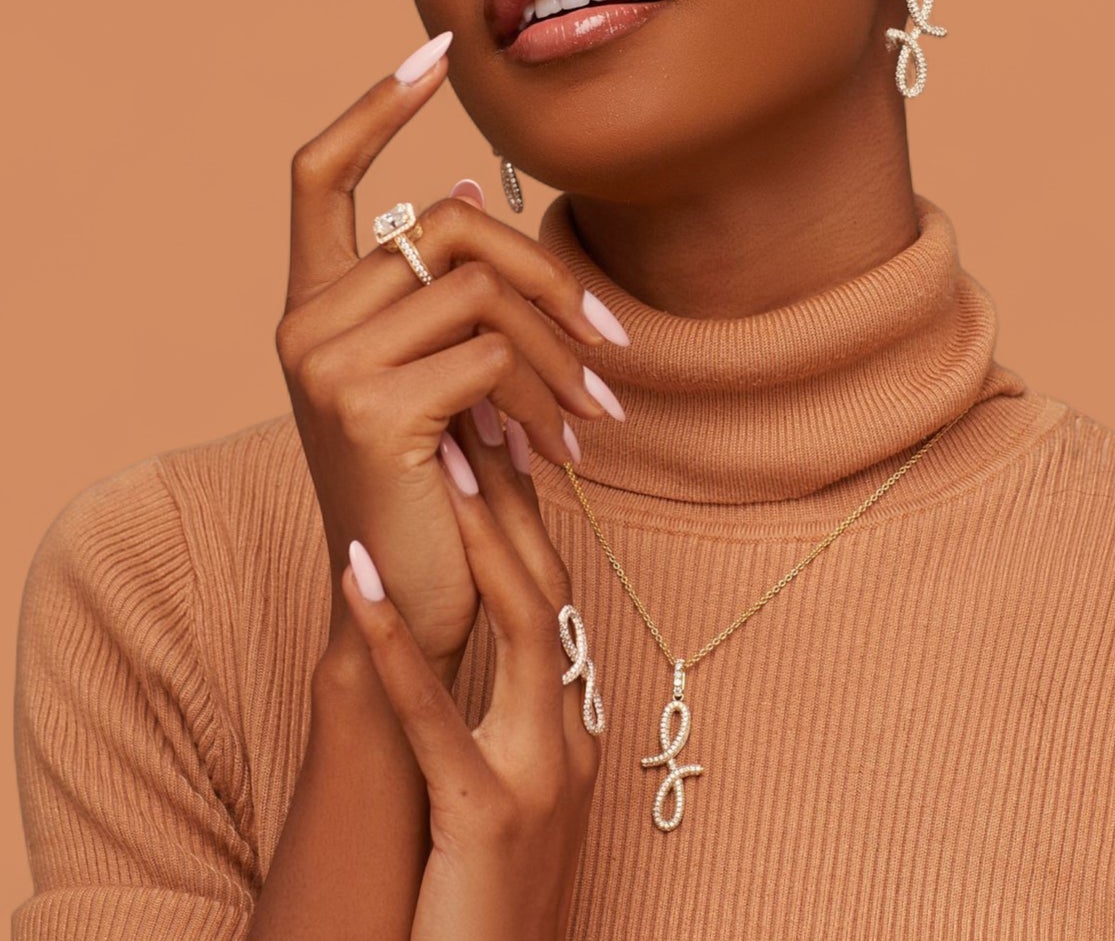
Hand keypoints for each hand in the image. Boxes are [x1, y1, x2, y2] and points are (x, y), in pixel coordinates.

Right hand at [275, 32, 627, 677]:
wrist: (408, 607)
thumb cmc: (440, 487)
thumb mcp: (443, 377)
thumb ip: (446, 295)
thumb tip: (481, 191)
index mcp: (314, 306)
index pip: (317, 175)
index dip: (372, 107)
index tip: (434, 52)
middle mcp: (302, 325)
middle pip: (448, 223)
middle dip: (549, 273)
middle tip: (614, 340)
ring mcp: (324, 364)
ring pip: (481, 286)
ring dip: (562, 349)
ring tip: (601, 412)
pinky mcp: (368, 408)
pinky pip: (491, 353)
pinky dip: (545, 398)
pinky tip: (558, 453)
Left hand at [339, 420, 601, 940]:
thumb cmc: (476, 905)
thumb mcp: (496, 800)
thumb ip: (493, 725)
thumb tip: (465, 651)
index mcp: (568, 729)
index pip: (555, 594)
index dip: (529, 513)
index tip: (499, 436)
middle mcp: (568, 738)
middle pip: (552, 586)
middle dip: (517, 496)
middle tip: (480, 408)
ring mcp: (540, 775)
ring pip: (527, 625)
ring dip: (483, 533)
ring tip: (443, 456)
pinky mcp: (490, 820)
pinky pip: (439, 714)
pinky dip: (398, 638)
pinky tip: (361, 572)